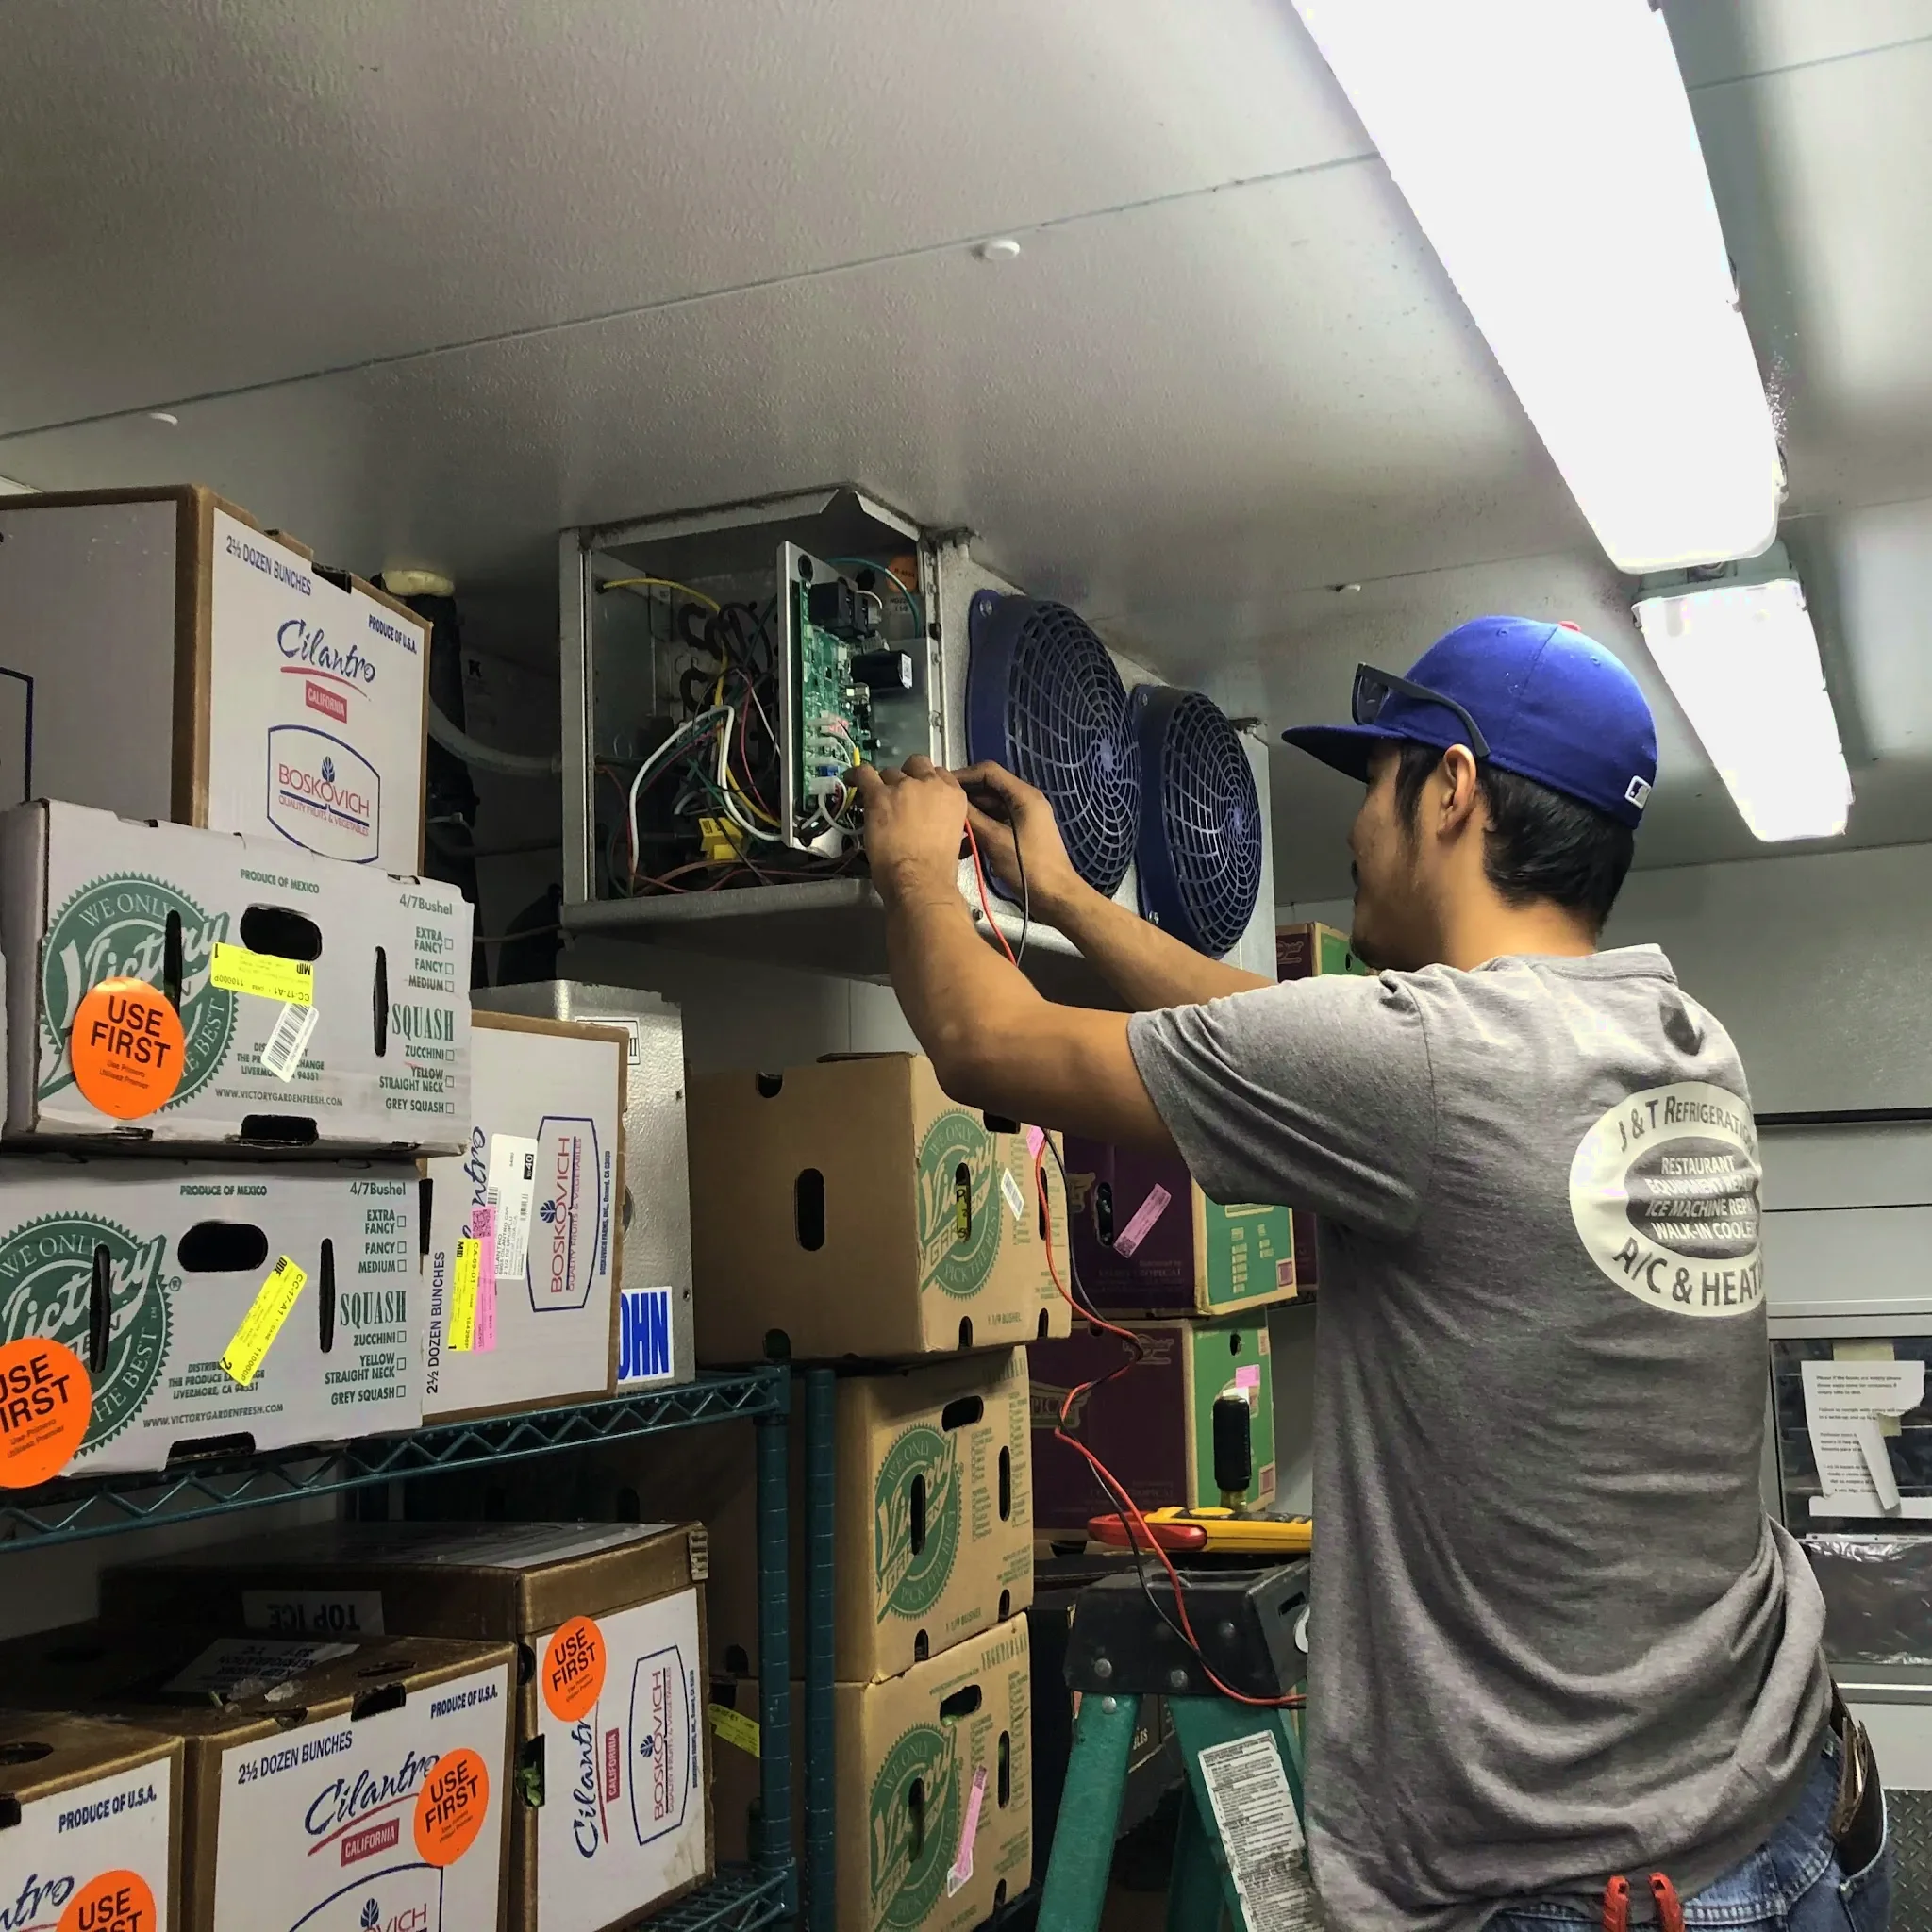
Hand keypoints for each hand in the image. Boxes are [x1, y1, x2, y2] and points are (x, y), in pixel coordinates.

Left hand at [851, 757, 967, 903]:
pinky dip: (856, 774)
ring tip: (878, 800)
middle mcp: (931, 784)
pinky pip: (864, 774)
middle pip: (916, 765)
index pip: (940, 773)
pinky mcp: (879, 795)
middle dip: (907, 776)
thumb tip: (932, 819)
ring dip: (885, 784)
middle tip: (899, 794)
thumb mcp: (953, 835)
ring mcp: (904, 786)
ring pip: (890, 773)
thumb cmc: (938, 868)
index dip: (926, 781)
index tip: (920, 791)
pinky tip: (851, 778)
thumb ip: (943, 817)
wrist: (920, 879)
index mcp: (954, 795)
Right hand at [956, 761, 1085, 924]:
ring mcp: (1023, 818)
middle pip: (988, 790)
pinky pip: (996, 823)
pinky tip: (963, 846)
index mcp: (1024, 796)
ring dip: (971, 818)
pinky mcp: (1020, 834)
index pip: (989, 772)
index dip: (963, 775)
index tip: (941, 786)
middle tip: (940, 809)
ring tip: (949, 830)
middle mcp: (1025, 801)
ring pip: (990, 808)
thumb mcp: (994, 840)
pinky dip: (980, 831)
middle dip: (965, 799)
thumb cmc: (1027, 867)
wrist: (1055, 897)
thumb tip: (952, 802)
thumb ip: (972, 818)